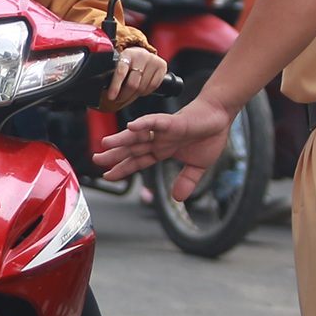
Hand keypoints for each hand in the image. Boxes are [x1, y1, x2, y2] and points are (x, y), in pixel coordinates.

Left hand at [93, 96, 233, 197]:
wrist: (221, 116)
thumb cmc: (209, 135)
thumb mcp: (198, 166)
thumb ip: (186, 181)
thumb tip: (178, 199)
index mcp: (162, 150)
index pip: (138, 161)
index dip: (123, 168)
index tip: (107, 175)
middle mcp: (159, 140)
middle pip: (132, 148)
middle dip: (114, 154)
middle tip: (95, 158)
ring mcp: (164, 130)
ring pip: (138, 135)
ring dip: (121, 139)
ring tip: (105, 144)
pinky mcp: (173, 121)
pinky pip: (154, 121)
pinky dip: (143, 124)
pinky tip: (131, 126)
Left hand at [105, 44, 169, 105]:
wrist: (142, 53)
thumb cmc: (129, 61)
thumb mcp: (119, 63)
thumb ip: (114, 74)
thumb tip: (108, 91)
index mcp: (127, 54)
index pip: (121, 72)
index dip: (115, 86)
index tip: (112, 96)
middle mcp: (141, 55)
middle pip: (133, 83)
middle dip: (124, 95)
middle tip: (118, 99)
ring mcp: (153, 60)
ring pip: (142, 87)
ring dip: (134, 95)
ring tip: (130, 94)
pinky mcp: (162, 66)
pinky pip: (153, 86)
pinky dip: (145, 92)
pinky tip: (140, 90)